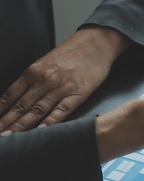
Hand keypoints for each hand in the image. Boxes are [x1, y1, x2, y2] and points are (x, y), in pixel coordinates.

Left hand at [0, 26, 128, 134]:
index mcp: (33, 71)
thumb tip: (20, 97)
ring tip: (12, 138)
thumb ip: (34, 79)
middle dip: (7, 122)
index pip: (10, 96)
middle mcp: (44, 79)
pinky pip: (62, 110)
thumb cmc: (73, 53)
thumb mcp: (47, 62)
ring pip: (37, 110)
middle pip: (21, 105)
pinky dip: (50, 122)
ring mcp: (61, 87)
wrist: (96, 42)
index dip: (0, 111)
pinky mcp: (79, 93)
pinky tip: (41, 131)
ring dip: (22, 126)